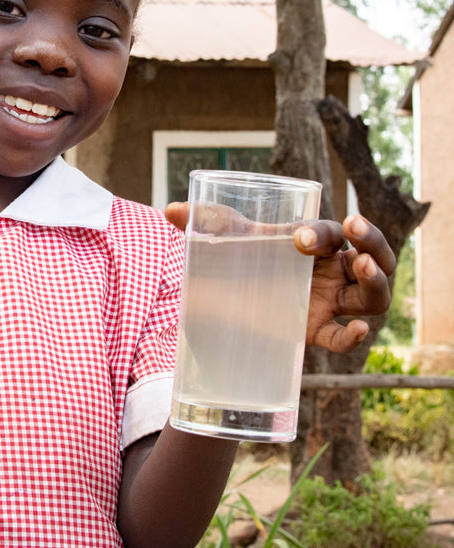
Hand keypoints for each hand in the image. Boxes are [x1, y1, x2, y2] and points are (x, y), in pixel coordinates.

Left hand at [165, 205, 394, 353]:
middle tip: (356, 231)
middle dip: (373, 242)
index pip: (332, 232)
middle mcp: (330, 269)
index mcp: (315, 241)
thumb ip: (203, 222)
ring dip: (377, 280)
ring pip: (372, 295)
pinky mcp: (316, 329)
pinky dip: (356, 337)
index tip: (299, 236)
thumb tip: (170, 211)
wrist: (222, 299)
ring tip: (362, 268)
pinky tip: (356, 330)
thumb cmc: (234, 257)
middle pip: (372, 255)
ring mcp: (328, 300)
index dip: (323, 231)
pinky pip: (344, 337)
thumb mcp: (223, 238)